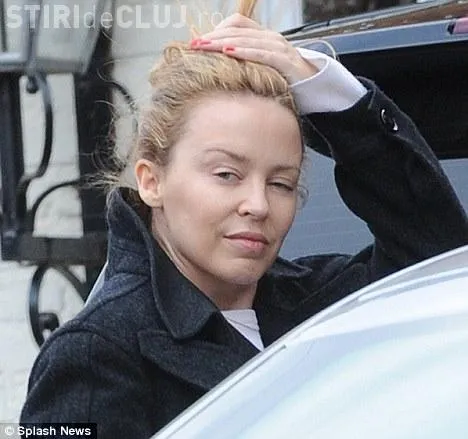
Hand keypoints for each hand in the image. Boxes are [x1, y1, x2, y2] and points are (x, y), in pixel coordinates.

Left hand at [190, 13, 318, 84]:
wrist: (315, 87)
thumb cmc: (284, 80)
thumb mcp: (261, 69)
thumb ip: (243, 63)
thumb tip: (219, 67)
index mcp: (263, 36)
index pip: (236, 25)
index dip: (215, 31)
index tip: (196, 43)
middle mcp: (271, 37)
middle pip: (236, 32)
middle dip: (212, 38)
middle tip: (193, 45)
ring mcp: (279, 47)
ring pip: (246, 40)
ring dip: (222, 43)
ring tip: (204, 48)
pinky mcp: (286, 61)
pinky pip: (263, 54)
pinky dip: (245, 52)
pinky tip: (229, 54)